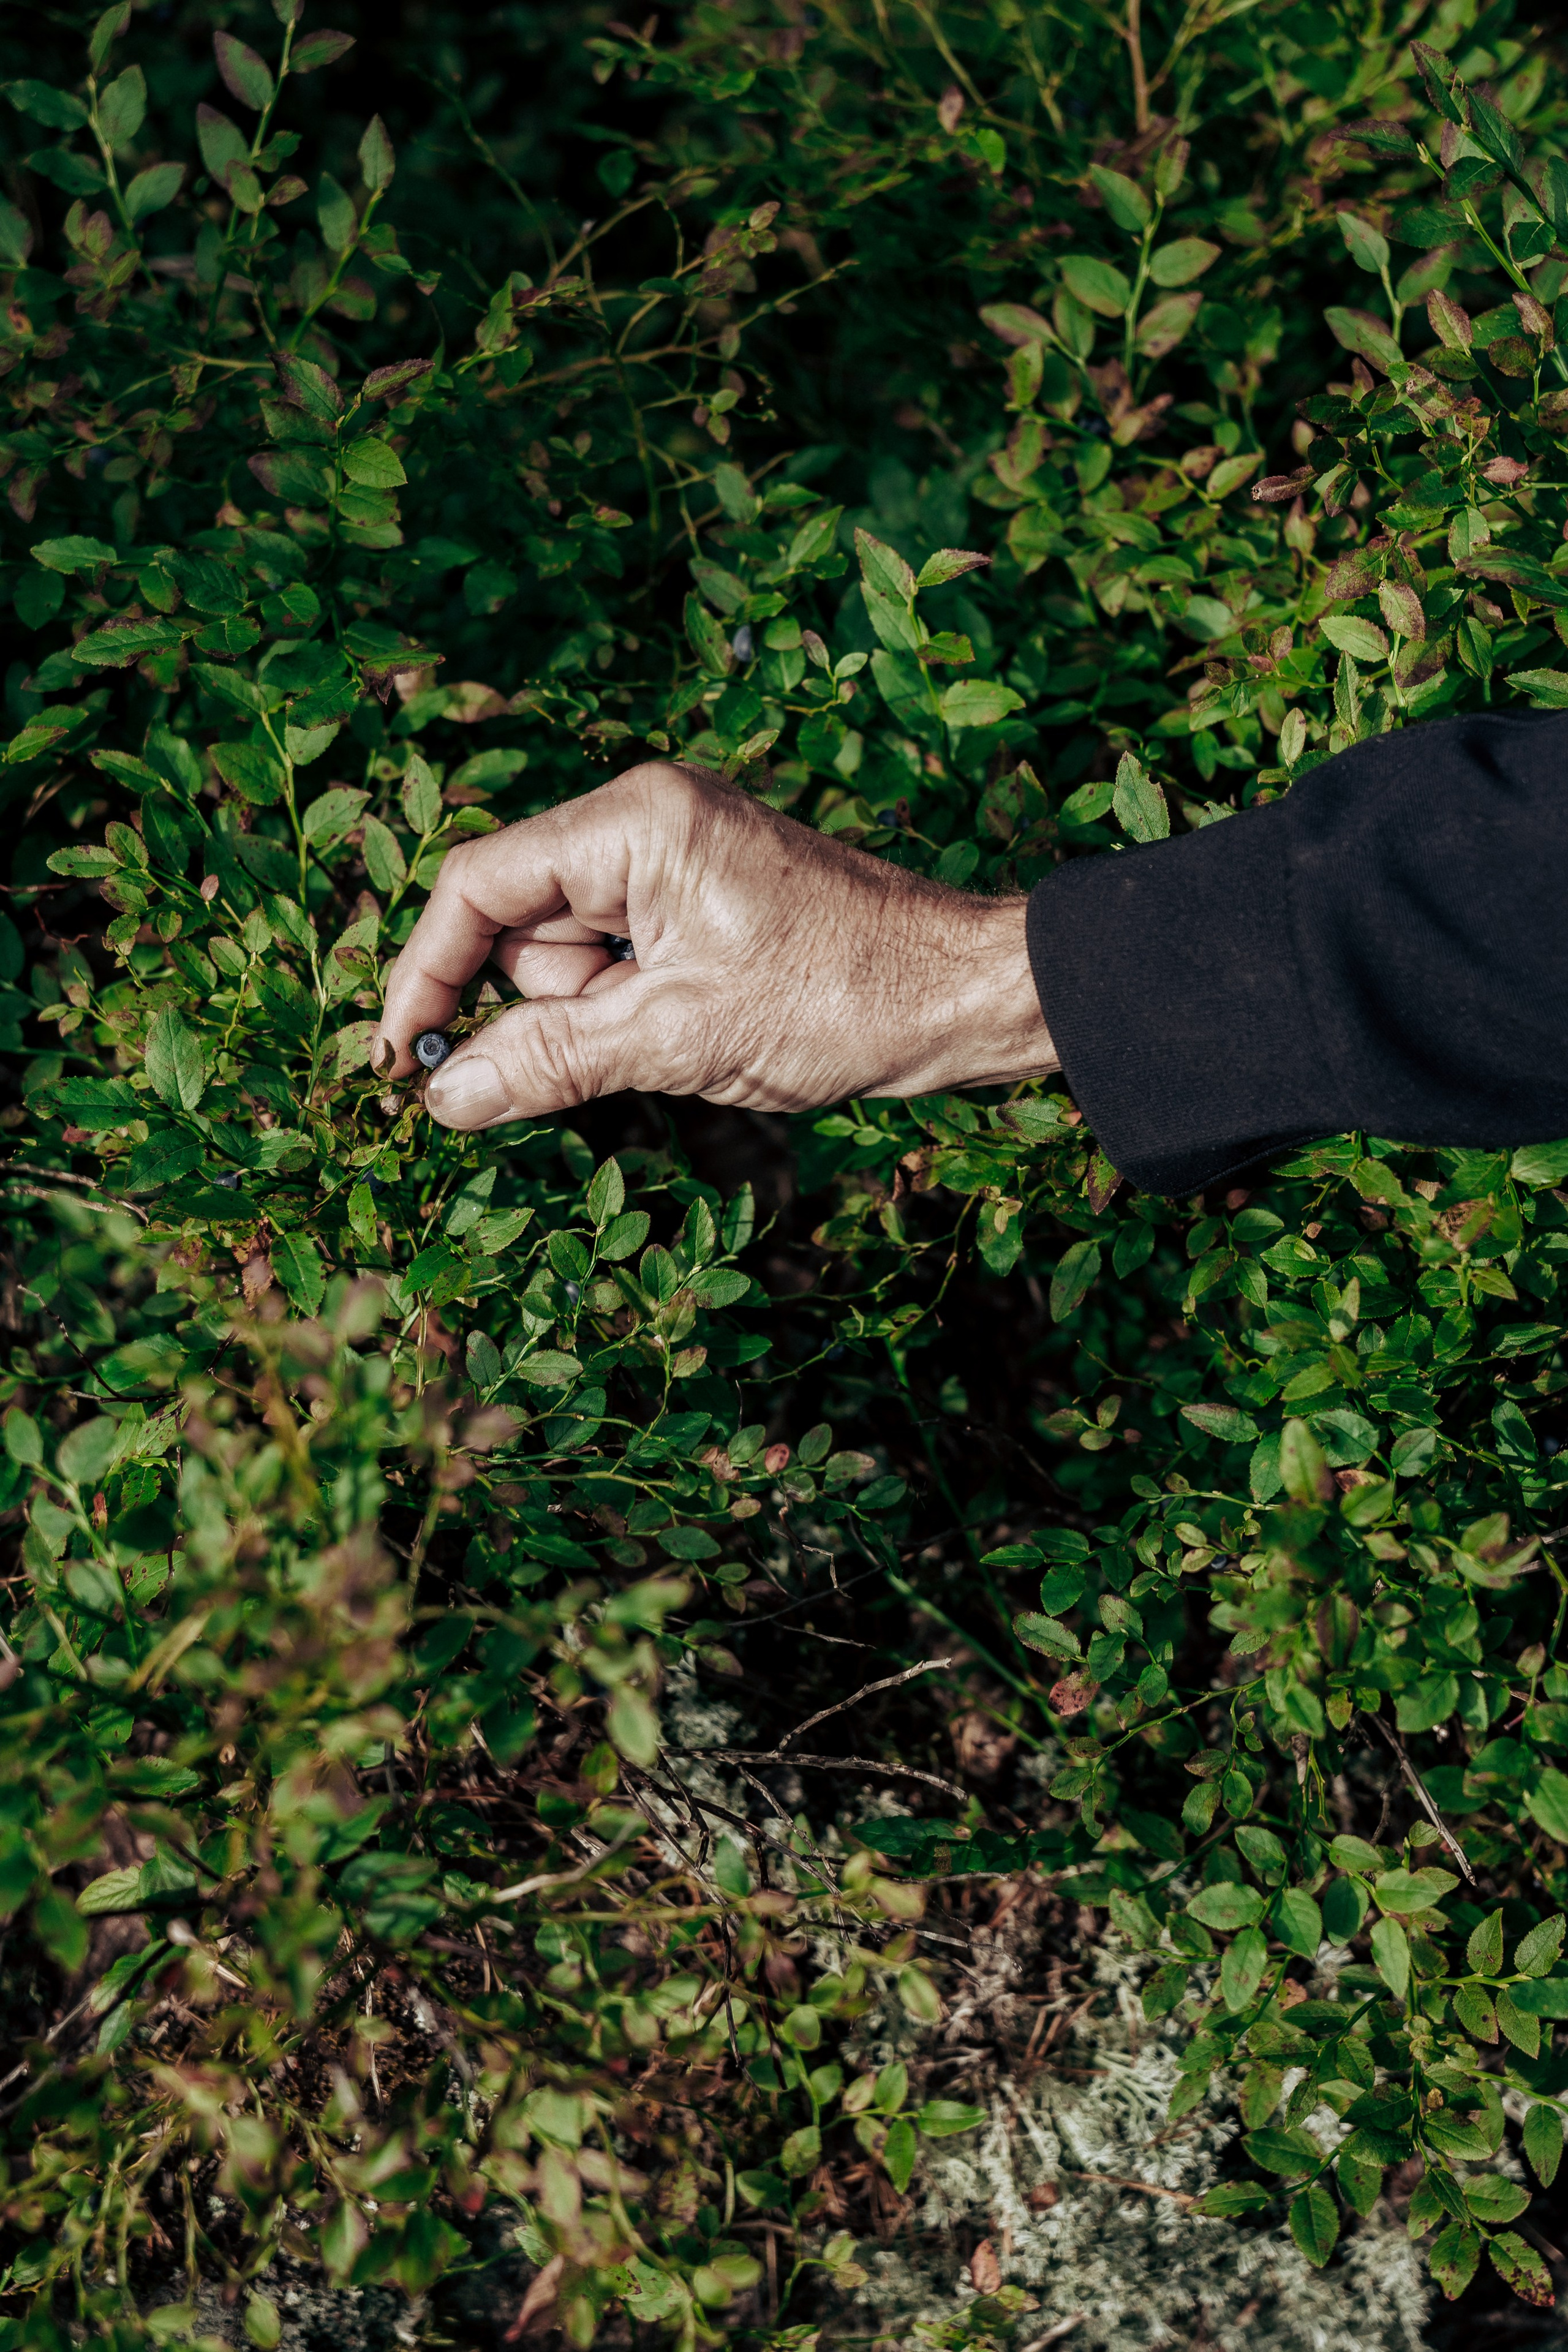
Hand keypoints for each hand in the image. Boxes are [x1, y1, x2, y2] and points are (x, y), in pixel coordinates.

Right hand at [377, 760, 1057, 1129]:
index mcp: (635, 821)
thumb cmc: (840, 999)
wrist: (961, 997)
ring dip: (606, 1017)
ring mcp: (678, 861)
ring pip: (571, 957)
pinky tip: (706, 1028)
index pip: (479, 885)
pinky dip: (637, 1011)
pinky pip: (623, 963)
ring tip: (697, 1032)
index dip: (426, 973)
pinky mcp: (702, 904)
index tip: (397, 1059)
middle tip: (635, 1042)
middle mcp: (647, 821)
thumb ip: (549, 1061)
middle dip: (552, 1004)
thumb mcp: (678, 1039)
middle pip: (521, 924)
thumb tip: (441, 1097)